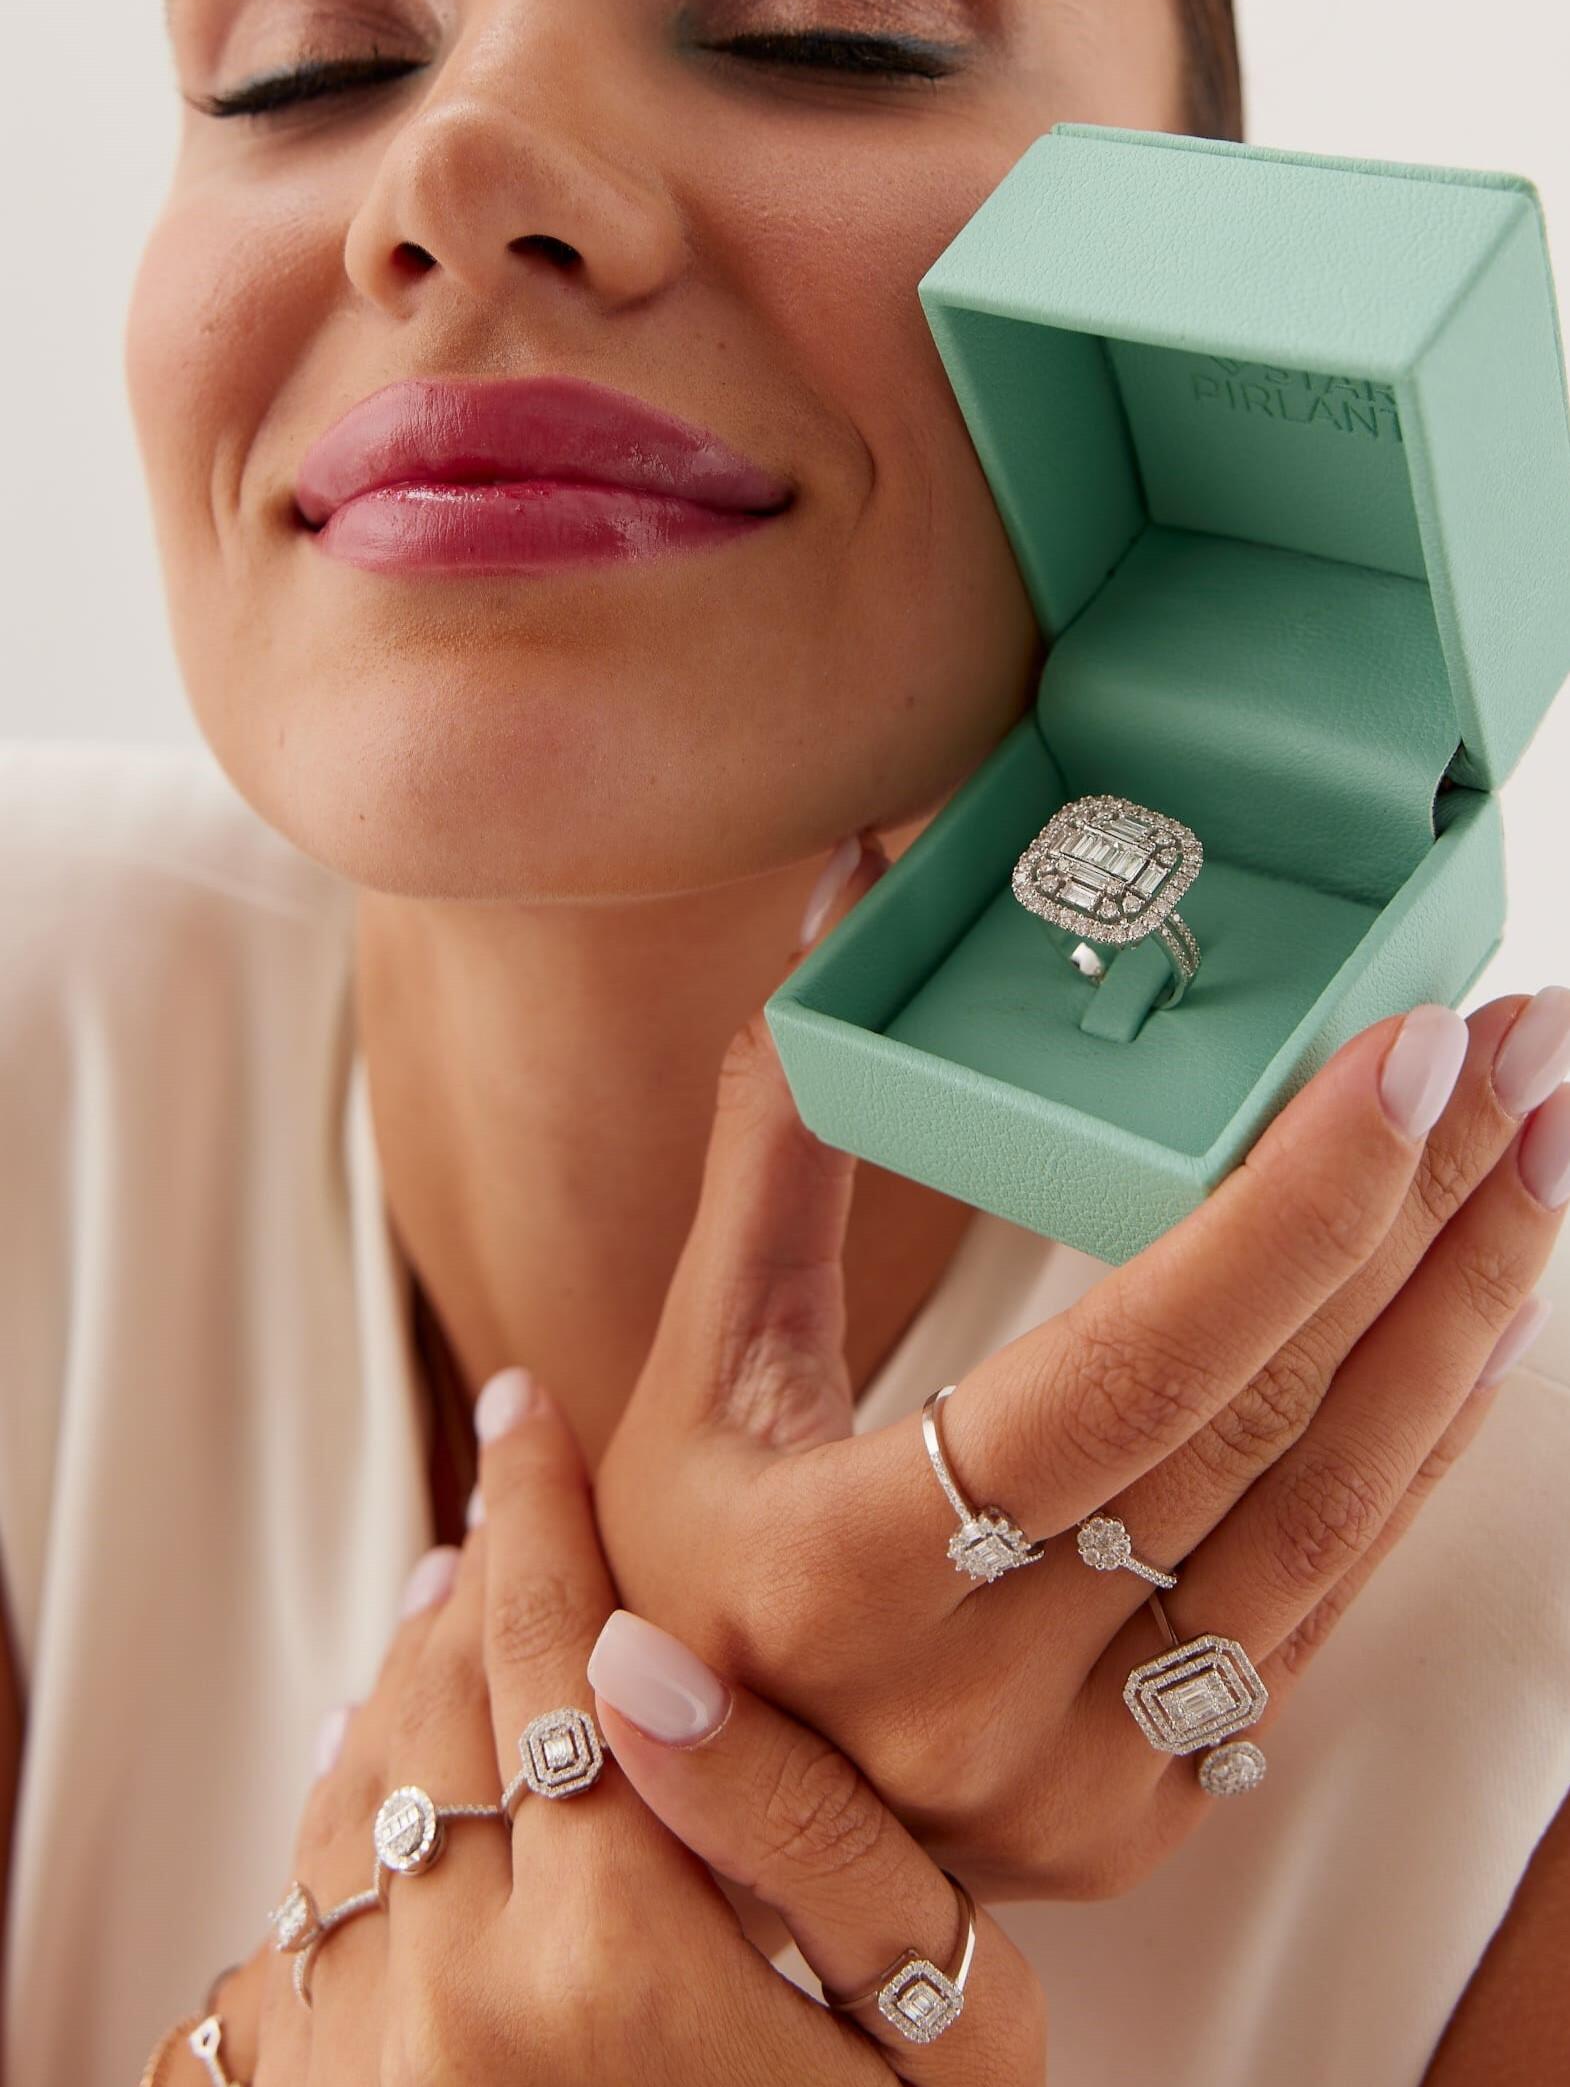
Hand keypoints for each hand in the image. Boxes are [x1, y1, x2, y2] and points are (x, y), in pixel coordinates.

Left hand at [193, 1373, 1046, 2084]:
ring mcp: (370, 2071)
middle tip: (506, 1489)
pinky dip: (337, 1807)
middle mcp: (460, 2001)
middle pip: (438, 1698)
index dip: (538, 1507)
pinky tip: (381, 1766)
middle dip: (474, 1569)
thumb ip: (811, 1835)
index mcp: (616, 1955)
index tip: (530, 1409)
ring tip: (444, 1601)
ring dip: (399, 1674)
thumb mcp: (942, 2029)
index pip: (550, 1650)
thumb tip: (651, 1663)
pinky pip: (287, 1916)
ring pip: (353, 1791)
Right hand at [594, 834, 1568, 1900]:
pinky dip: (1416, 1458)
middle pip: (1257, 1425)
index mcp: (839, 1568)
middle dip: (1415, 1214)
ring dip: (1458, 1324)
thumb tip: (848, 892)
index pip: (1118, 1373)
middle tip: (1518, 1049)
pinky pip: (1324, 1610)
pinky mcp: (1156, 1808)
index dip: (1284, 1210)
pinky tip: (1478, 1334)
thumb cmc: (680, 1567)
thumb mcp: (699, 1364)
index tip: (1409, 1049)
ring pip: (1328, 1520)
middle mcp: (976, 1693)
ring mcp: (1085, 1773)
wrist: (685, 1839)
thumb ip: (780, 1136)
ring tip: (1538, 1162)